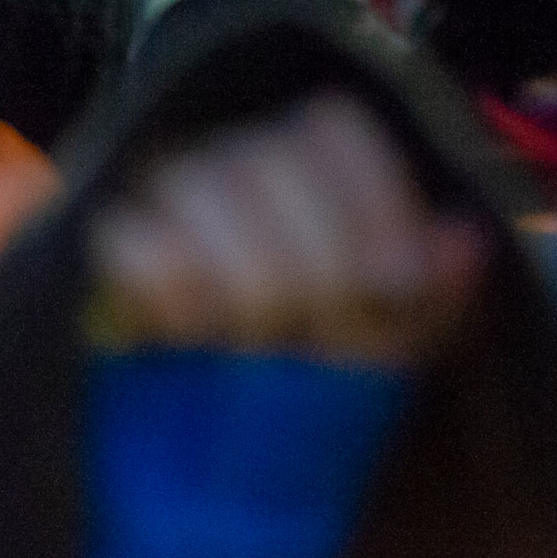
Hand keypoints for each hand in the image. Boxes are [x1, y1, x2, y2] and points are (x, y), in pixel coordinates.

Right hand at [90, 93, 489, 365]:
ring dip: (244, 278)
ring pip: (196, 187)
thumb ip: (431, 292)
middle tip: (322, 333)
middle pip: (267, 159)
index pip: (331, 128)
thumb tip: (459, 242)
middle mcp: (221, 150)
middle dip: (311, 262)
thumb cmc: (307, 362)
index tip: (394, 284)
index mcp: (299, 153)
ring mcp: (149, 187)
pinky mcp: (97, 240)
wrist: (197, 429)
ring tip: (255, 338)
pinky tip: (190, 330)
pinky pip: (134, 240)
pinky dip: (172, 289)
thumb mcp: (390, 335)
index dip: (372, 201)